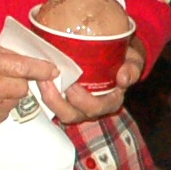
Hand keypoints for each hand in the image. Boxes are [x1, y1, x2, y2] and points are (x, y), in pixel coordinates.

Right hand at [0, 40, 64, 128]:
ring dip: (10, 95)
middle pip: (20, 88)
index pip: (19, 67)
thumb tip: (36, 65)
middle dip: (20, 82)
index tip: (52, 71)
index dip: (39, 69)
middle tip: (8, 76)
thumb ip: (6, 54)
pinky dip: (0, 107)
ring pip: (13, 103)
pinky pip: (2, 115)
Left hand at [30, 38, 145, 126]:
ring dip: (48, 98)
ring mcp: (75, 105)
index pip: (96, 108)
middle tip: (51, 81)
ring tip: (41, 80)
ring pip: (59, 112)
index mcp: (110, 102)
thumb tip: (123, 78)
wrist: (115, 54)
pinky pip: (51, 103)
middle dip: (59, 101)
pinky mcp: (63, 98)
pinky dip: (43, 93)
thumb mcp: (133, 61)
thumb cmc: (123, 59)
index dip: (83, 101)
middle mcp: (91, 108)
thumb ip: (132, 68)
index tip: (72, 86)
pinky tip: (37, 78)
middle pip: (72, 115)